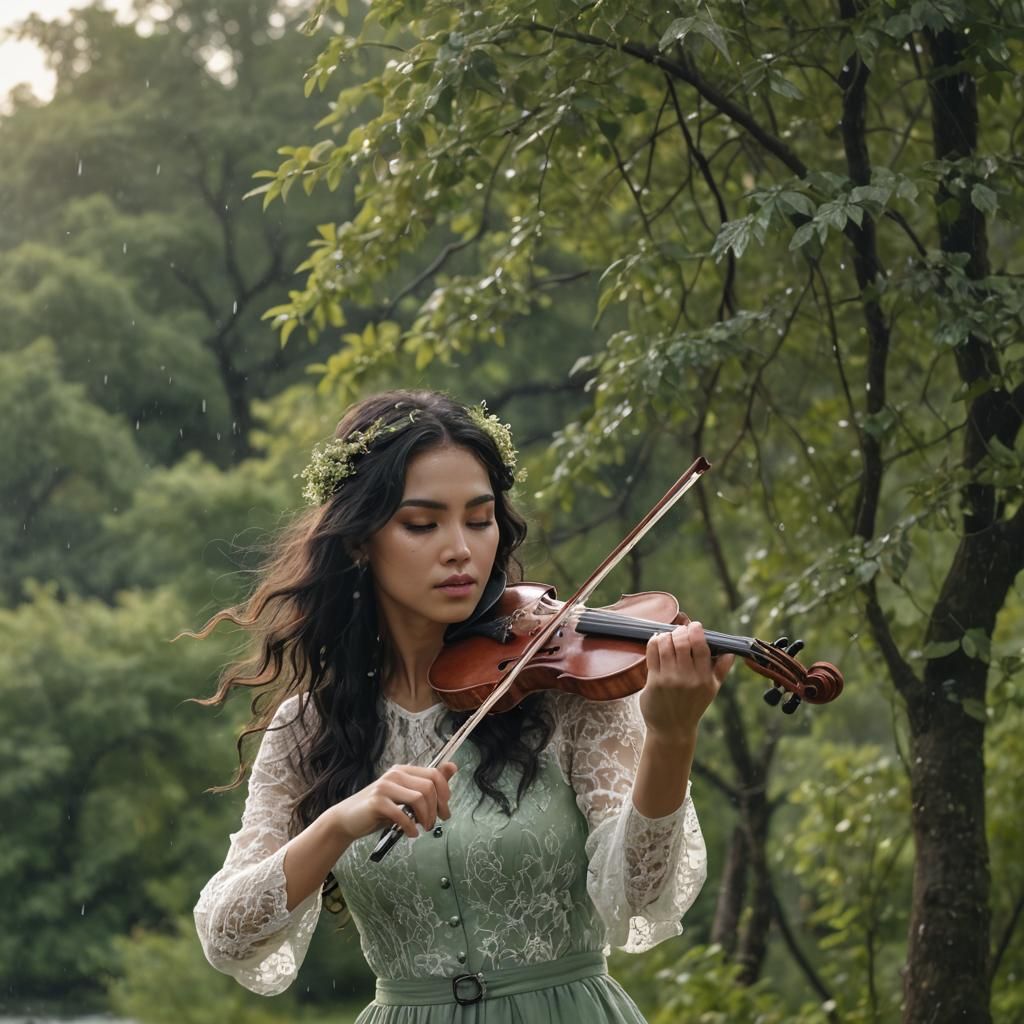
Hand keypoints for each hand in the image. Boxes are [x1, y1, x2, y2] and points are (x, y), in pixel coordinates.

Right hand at [329, 762, 457, 843]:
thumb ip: (429, 783)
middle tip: (433, 824)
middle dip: (437, 809)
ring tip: (423, 828)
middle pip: (429, 787)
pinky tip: (410, 834)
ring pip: (419, 798)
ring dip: (426, 817)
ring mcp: (385, 786)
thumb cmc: (380, 810)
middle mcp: (395, 774)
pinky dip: (410, 827)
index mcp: (404, 770)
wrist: (348, 819)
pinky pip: (402, 813)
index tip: (445, 812)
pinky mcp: (377, 802)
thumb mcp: (406, 797)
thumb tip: (453, 767)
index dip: (445, 794)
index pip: (434, 774)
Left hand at [639, 619, 732, 744]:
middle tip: (679, 631)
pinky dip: (654, 642)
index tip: (694, 626)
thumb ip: (721, 670)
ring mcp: (670, 679)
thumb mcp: (712, 690)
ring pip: (666, 644)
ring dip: (666, 635)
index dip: (696, 631)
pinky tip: (657, 641)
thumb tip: (731, 652)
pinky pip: (652, 653)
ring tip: (668, 636)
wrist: (672, 729)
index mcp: (705, 678)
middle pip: (682, 642)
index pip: (701, 646)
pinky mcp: (654, 681)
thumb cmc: (692, 706)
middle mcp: (688, 678)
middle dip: (680, 631)